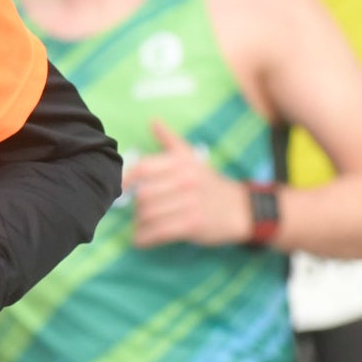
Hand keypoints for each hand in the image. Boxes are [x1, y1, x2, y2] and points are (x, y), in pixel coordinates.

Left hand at [125, 120, 252, 246]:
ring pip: (148, 215)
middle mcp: (185, 180)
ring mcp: (189, 202)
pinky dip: (145, 238)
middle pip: (143, 195)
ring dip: (139, 225)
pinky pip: (158, 232)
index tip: (120, 190)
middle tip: (138, 214)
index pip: (143, 168)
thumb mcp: (193, 158)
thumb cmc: (210, 184)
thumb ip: (170, 141)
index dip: (126, 180)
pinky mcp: (192, 224)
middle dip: (136, 208)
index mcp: (181, 162)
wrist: (241, 209)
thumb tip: (153, 120)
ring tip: (140, 228)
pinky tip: (141, 241)